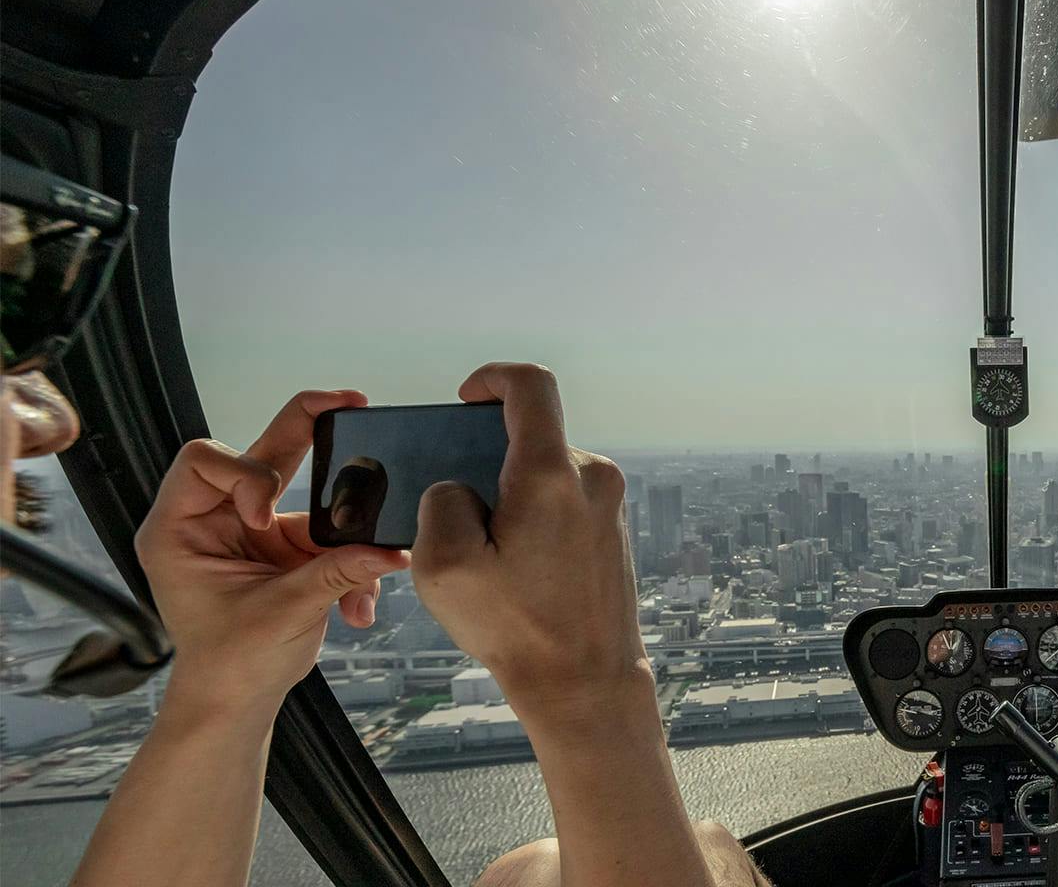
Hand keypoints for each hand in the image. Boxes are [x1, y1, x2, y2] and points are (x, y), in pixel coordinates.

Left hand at [136, 390, 410, 711]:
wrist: (238, 703)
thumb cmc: (229, 665)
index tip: (266, 518)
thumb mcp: (282, 615)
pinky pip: (329, 532)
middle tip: (347, 401)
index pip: (205, 461)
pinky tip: (360, 607)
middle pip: (261, 454)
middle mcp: (214, 521)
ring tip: (370, 557)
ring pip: (305, 492)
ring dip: (342, 526)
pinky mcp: (286, 548)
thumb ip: (336, 574)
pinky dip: (351, 562)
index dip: (245, 476)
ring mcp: (253, 532)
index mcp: (179, 529)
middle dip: (306, 429)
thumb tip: (389, 549)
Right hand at [411, 363, 642, 718]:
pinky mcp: (614, 528)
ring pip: (545, 472)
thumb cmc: (518, 629)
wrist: (586, 682)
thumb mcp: (444, 565)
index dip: (492, 377)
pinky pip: (564, 499)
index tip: (466, 398)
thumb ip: (441, 501)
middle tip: (459, 512)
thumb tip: (461, 486)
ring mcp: (610, 502)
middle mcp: (592, 477)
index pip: (531, 386)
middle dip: (487, 461)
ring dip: (510, 494)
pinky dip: (533, 515)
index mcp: (552, 474)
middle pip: (530, 438)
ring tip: (489, 554)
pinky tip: (516, 567)